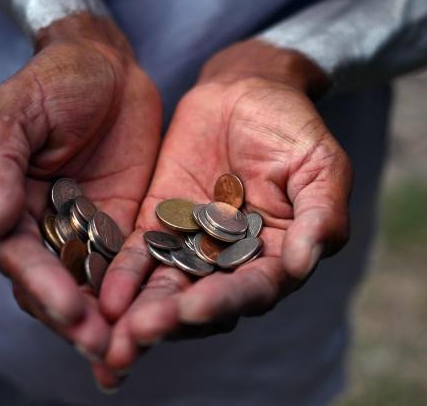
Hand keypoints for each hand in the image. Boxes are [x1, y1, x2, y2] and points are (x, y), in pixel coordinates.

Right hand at [0, 14, 160, 360]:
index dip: (43, 286)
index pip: (20, 259)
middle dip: (78, 320)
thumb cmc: (54, 82)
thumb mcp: (19, 111)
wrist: (107, 66)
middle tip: (104, 349)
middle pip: (57, 286)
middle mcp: (46, 229)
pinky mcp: (128, 225)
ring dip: (110, 322)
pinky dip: (142, 295)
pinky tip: (161, 317)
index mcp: (11, 207)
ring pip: (95, 287)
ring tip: (129, 353)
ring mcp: (88, 230)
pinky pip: (133, 266)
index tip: (71, 310)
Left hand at [95, 40, 351, 386]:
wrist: (245, 92)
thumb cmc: (292, 129)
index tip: (194, 309)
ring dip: (141, 312)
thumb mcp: (320, 165)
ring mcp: (191, 247)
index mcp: (276, 258)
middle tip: (140, 335)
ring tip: (116, 334)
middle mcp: (231, 264)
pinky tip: (105, 295)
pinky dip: (123, 276)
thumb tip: (304, 264)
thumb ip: (320, 214)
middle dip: (171, 320)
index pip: (252, 289)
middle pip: (202, 301)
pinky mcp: (157, 226)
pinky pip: (138, 255)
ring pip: (166, 288)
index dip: (224, 301)